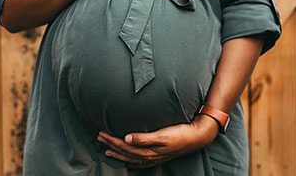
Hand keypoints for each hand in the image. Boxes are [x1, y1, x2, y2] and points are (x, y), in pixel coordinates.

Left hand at [96, 114, 219, 168]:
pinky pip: (140, 162)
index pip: (124, 146)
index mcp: (148, 150)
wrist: (196, 137)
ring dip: (118, 153)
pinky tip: (127, 161)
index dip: (111, 140)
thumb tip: (126, 138)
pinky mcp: (159, 156)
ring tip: (106, 149)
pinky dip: (131, 161)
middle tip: (99, 137)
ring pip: (131, 158)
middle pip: (125, 152)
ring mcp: (154, 158)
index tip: (101, 133)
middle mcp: (149, 156)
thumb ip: (144, 138)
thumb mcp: (162, 134)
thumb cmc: (180, 133)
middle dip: (111, 145)